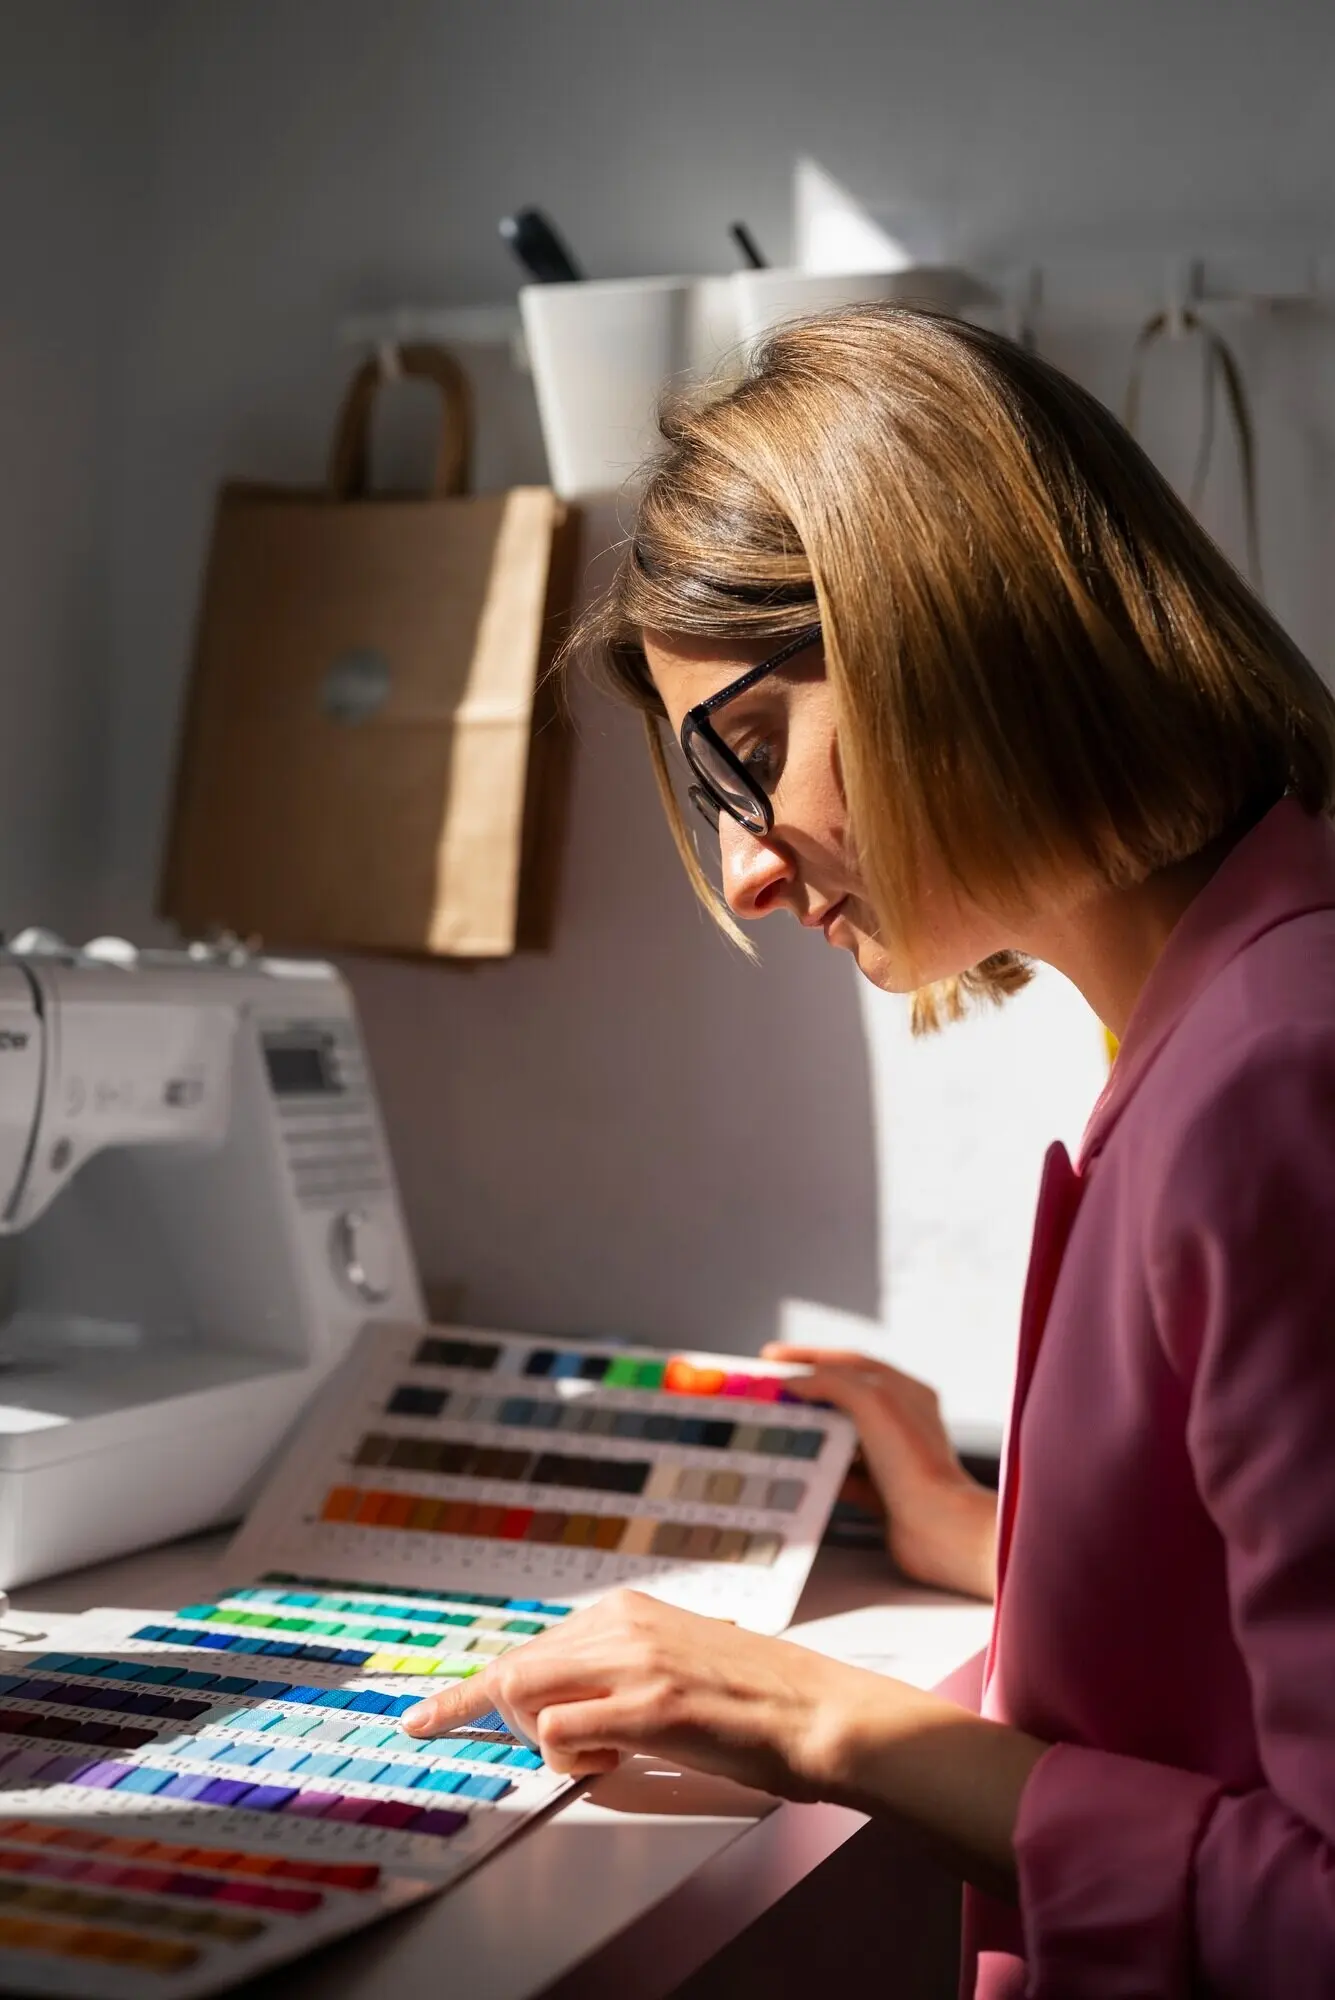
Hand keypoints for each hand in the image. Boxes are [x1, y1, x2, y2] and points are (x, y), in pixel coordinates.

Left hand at [400, 1588, 1043, 1895]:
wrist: (822, 1713)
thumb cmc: (756, 1702)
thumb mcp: (676, 1665)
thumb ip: (619, 1674)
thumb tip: (562, 1709)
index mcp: (630, 1611)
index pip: (530, 1647)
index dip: (471, 1689)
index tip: (423, 1715)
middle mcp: (625, 1625)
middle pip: (513, 1670)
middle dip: (479, 1715)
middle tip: (450, 1735)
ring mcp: (636, 1663)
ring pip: (529, 1698)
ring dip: (549, 1741)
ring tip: (609, 1751)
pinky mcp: (652, 1707)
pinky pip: (563, 1734)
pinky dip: (575, 1758)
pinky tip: (623, 1756)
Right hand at [761, 1345, 996, 1599]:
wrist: (939, 1529)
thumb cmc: (914, 1462)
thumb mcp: (872, 1403)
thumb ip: (831, 1382)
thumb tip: (796, 1380)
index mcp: (905, 1392)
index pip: (851, 1363)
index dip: (809, 1356)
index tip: (772, 1357)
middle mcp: (902, 1423)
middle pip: (844, 1399)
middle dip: (805, 1395)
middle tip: (769, 1395)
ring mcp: (892, 1459)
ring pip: (842, 1438)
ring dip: (810, 1433)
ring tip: (775, 1431)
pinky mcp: (883, 1494)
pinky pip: (844, 1477)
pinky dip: (820, 1473)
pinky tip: (798, 1472)